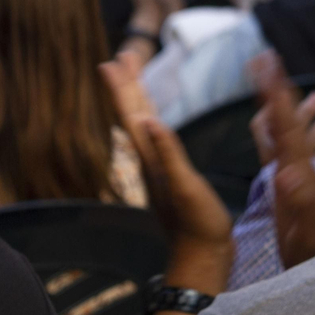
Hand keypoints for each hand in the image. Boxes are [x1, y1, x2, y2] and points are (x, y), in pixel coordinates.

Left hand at [100, 52, 231, 282]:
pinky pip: (158, 139)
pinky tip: (156, 121)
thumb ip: (167, 153)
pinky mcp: (173, 178)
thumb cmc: (198, 225)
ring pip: (145, 126)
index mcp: (152, 159)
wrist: (203, 258)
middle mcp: (151, 161)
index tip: (110, 62)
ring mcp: (161, 170)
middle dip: (128, 85)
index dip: (122, 88)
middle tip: (121, 57)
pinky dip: (154, 121)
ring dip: (138, 99)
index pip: (132, 115)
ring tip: (133, 79)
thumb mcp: (184, 186)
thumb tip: (147, 119)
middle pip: (135, 115)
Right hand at [253, 53, 314, 267]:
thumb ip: (302, 204)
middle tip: (266, 60)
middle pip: (287, 122)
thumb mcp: (307, 232)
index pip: (287, 127)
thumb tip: (287, 174)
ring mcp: (298, 178)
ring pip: (287, 134)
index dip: (278, 97)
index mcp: (301, 173)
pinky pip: (285, 154)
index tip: (268, 68)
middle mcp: (301, 170)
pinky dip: (280, 133)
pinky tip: (280, 123)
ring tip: (274, 81)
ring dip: (281, 107)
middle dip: (276, 91)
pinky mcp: (292, 191)